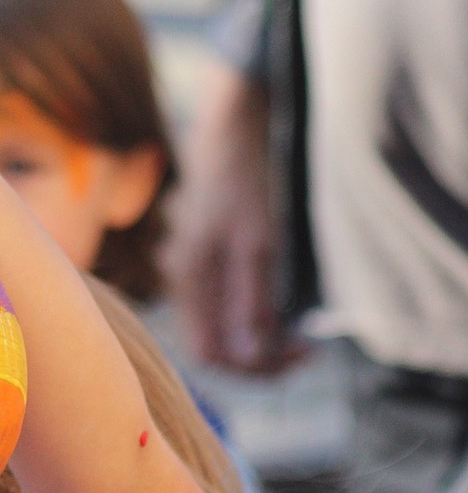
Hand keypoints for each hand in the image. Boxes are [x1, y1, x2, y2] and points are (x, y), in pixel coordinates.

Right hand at [168, 61, 304, 374]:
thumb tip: (252, 358)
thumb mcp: (257, 241)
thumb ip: (251, 303)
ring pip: (223, 330)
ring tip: (300, 335)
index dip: (254, 368)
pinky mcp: (206, 263)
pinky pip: (225, 309)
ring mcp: (192, 275)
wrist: (231, 124)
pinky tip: (282, 311)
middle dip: (262, 358)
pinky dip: (255, 319)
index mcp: (188, 281)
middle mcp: (183, 284)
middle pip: (217, 348)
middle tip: (308, 351)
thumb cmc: (243, 177)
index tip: (301, 356)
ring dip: (261, 341)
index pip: (211, 355)